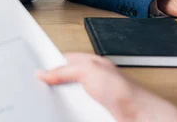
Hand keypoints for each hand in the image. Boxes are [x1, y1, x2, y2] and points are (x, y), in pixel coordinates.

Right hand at [36, 53, 176, 121]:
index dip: (50, 63)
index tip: (35, 69)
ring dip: (62, 102)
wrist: (141, 117)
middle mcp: (91, 79)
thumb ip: (65, 70)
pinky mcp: (93, 112)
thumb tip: (44, 73)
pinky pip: (74, 112)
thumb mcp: (89, 71)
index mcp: (90, 63)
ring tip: (51, 102)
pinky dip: (69, 113)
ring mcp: (92, 97)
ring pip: (68, 98)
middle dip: (53, 85)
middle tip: (39, 88)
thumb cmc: (125, 90)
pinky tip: (65, 113)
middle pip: (64, 81)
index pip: (63, 59)